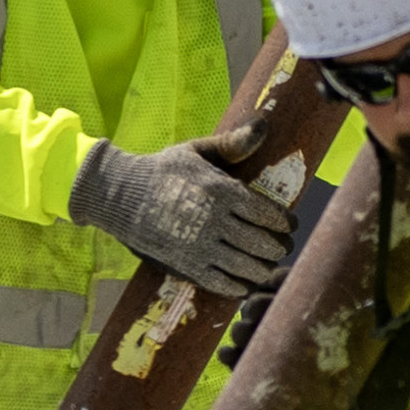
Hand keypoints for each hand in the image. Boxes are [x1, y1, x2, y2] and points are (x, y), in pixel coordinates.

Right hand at [73, 141, 296, 295]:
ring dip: (263, 268)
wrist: (119, 195)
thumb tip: (264, 123)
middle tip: (283, 247)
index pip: (267, 213)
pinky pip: (221, 283)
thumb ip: (232, 143)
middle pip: (262, 243)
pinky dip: (238, 286)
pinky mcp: (185, 266)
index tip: (290, 225)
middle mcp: (214, 221)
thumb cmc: (163, 171)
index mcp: (220, 191)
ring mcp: (199, 246)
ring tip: (267, 265)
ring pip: (246, 267)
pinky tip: (244, 282)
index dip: (284, 223)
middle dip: (278, 247)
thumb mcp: (197, 151)